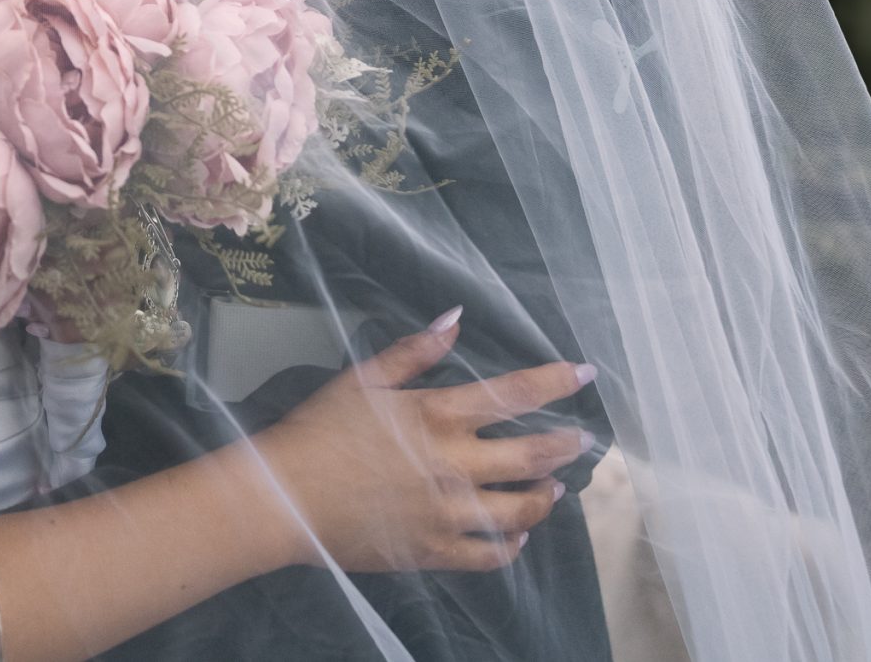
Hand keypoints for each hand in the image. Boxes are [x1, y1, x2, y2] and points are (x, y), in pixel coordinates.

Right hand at [250, 311, 594, 573]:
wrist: (286, 496)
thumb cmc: (320, 429)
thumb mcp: (364, 379)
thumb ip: (414, 350)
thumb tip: (456, 316)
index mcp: (438, 414)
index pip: (516, 394)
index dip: (557, 380)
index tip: (584, 373)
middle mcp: (454, 463)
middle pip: (533, 455)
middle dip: (567, 445)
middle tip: (583, 440)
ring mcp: (449, 512)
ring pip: (521, 509)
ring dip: (545, 496)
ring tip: (552, 489)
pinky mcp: (435, 550)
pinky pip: (491, 554)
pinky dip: (513, 544)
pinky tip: (518, 534)